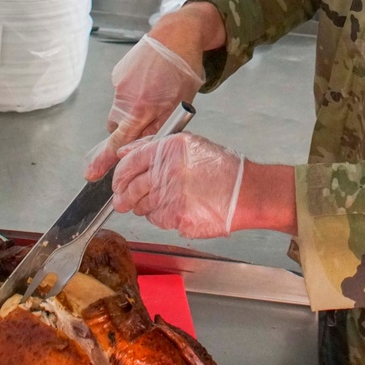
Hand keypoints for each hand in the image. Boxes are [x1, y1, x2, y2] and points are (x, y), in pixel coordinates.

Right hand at [91, 2, 226, 167]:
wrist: (177, 34)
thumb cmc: (185, 68)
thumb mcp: (181, 103)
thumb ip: (161, 125)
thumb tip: (145, 144)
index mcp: (144, 108)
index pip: (119, 141)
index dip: (105, 159)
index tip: (92, 172)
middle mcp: (127, 98)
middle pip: (116, 128)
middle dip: (126, 131)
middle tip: (146, 119)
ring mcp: (120, 84)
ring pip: (119, 111)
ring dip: (131, 111)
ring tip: (154, 94)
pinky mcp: (117, 74)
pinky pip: (121, 93)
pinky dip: (131, 93)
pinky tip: (149, 82)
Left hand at [111, 132, 244, 239]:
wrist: (246, 192)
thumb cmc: (221, 169)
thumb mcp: (189, 145)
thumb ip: (154, 146)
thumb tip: (124, 153)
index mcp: (169, 149)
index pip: (129, 163)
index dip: (119, 175)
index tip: (118, 182)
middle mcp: (167, 170)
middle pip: (131, 188)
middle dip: (124, 197)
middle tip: (124, 200)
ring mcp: (171, 195)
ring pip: (142, 206)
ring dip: (144, 207)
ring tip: (160, 202)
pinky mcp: (176, 216)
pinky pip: (157, 219)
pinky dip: (161, 217)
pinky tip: (175, 209)